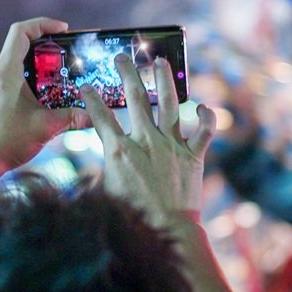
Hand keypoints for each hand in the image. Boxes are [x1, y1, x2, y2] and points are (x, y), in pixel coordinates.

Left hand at [0, 17, 89, 180]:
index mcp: (5, 72)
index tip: (63, 29)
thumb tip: (94, 115)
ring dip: (40, 66)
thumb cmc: (4, 142)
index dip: (43, 24)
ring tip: (61, 76)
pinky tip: (47, 96)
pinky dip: (31, 80)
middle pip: (21, 46)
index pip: (21, 32)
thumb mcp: (45, 128)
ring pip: (17, 63)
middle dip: (46, 47)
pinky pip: (13, 78)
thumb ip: (71, 118)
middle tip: (68, 54)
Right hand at [80, 53, 215, 225]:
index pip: (100, 117)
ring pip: (169, 103)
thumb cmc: (132, 222)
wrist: (169, 234)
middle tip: (122, 57)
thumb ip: (95, 180)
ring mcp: (172, 146)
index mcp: (119, 151)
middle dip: (127, 73)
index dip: (91, 99)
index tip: (86, 85)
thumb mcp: (104, 197)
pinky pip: (204, 131)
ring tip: (160, 62)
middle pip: (135, 98)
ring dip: (164, 80)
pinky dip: (206, 117)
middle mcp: (146, 142)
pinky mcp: (193, 156)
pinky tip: (202, 106)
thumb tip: (87, 175)